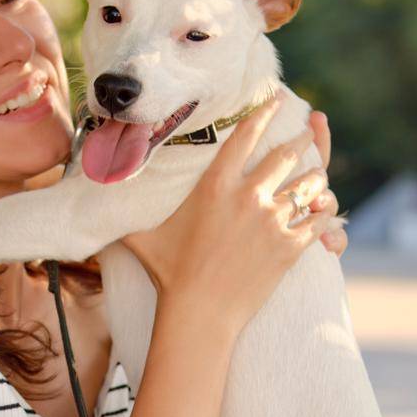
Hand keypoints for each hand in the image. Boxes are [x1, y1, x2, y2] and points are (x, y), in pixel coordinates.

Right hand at [118, 95, 338, 334]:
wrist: (199, 314)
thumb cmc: (168, 274)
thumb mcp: (141, 235)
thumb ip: (122, 209)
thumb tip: (90, 190)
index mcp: (216, 185)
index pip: (246, 135)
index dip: (265, 113)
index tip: (276, 102)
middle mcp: (248, 195)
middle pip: (286, 153)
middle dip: (302, 138)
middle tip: (309, 130)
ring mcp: (272, 220)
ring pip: (310, 185)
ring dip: (316, 178)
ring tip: (317, 175)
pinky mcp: (290, 246)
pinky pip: (320, 219)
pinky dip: (324, 213)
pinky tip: (325, 210)